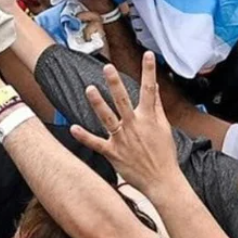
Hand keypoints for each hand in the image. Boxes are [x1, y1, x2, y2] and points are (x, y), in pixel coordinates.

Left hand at [70, 52, 181, 198]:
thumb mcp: (164, 128)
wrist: (163, 182)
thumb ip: (157, 106)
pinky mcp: (113, 152)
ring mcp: (123, 139)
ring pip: (108, 119)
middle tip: (108, 68)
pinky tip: (73, 128)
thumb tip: (154, 87)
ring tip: (89, 89)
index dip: (149, 72)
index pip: (150, 91)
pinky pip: (96, 143)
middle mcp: (134, 126)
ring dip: (98, 104)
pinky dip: (85, 136)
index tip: (147, 55)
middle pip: (123, 101)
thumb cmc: (164, 154)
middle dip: (115, 84)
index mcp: (148, 119)